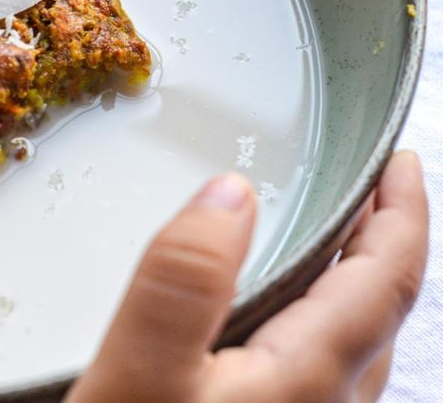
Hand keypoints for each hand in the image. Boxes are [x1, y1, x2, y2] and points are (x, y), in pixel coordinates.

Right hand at [66, 150, 427, 402]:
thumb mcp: (140, 378)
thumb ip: (184, 282)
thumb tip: (228, 193)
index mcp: (305, 381)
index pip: (386, 279)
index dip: (403, 213)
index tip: (403, 162)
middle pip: (382, 315)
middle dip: (387, 244)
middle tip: (370, 192)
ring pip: (355, 350)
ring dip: (355, 287)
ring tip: (327, 246)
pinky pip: (320, 377)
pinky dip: (317, 326)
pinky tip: (268, 330)